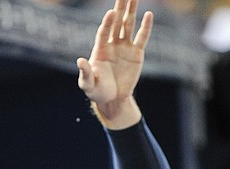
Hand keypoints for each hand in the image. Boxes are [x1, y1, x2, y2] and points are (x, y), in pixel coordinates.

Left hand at [77, 0, 151, 127]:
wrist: (112, 99)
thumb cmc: (97, 91)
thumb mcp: (88, 84)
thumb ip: (85, 73)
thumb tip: (80, 61)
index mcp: (100, 49)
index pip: (104, 32)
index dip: (107, 23)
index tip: (111, 12)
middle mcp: (112, 44)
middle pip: (116, 22)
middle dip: (120, 8)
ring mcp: (125, 47)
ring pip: (129, 25)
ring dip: (132, 11)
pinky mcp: (136, 53)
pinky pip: (142, 38)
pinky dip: (146, 27)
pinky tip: (148, 14)